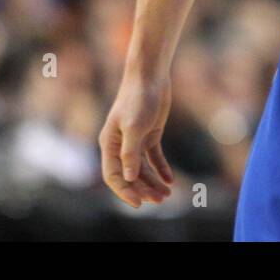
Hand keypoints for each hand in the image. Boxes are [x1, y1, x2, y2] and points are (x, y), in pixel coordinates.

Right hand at [99, 72, 174, 207]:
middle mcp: (120, 145)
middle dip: (144, 190)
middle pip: (130, 175)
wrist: (150, 75)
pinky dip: (161, 169)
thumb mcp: (134, 127)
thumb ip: (130, 153)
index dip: (125, 191)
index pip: (113, 175)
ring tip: (168, 194)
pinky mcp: (150, 134)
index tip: (139, 204)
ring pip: (143, 169)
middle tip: (160, 200)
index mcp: (109, 144)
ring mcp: (135, 140)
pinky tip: (170, 179)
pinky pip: (154, 157)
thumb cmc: (138, 98)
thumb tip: (129, 178)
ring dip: (153, 182)